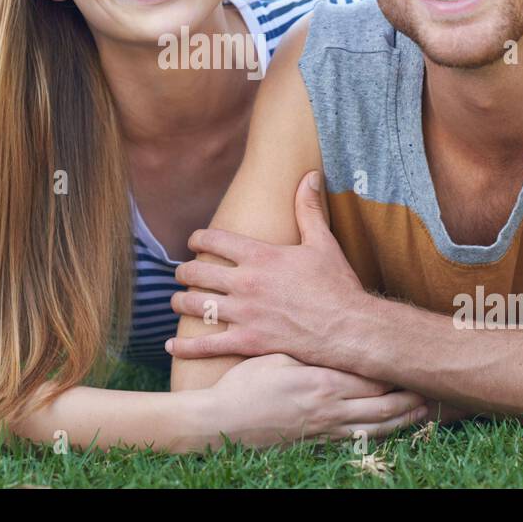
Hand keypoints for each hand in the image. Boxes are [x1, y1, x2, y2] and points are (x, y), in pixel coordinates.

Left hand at [168, 171, 368, 366]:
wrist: (350, 328)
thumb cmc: (337, 285)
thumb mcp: (323, 242)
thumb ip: (309, 208)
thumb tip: (309, 175)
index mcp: (261, 256)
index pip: (214, 240)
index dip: (198, 239)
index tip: (193, 242)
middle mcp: (247, 282)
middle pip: (198, 273)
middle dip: (185, 272)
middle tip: (182, 273)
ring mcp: (245, 314)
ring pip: (196, 306)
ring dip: (180, 303)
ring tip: (177, 302)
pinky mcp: (249, 342)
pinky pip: (208, 345)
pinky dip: (186, 346)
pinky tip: (173, 345)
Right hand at [196, 353, 429, 449]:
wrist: (222, 423)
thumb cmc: (245, 385)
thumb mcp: (275, 356)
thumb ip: (306, 346)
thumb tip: (326, 329)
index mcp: (322, 382)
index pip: (372, 374)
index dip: (396, 367)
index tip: (414, 357)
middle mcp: (331, 408)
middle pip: (384, 403)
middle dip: (410, 394)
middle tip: (433, 385)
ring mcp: (327, 428)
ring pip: (377, 426)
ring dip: (403, 418)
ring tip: (424, 409)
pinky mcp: (318, 441)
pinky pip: (359, 440)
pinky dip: (381, 434)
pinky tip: (392, 429)